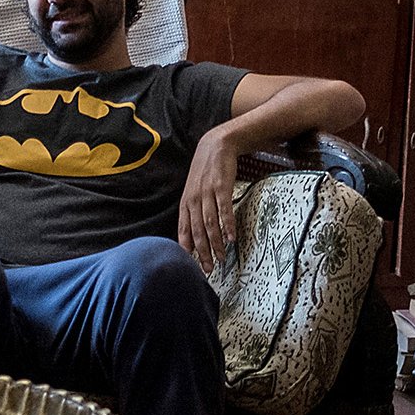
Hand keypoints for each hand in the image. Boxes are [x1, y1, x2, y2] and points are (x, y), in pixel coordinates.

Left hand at [177, 127, 239, 273]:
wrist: (216, 145)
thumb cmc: (205, 172)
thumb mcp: (194, 191)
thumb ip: (193, 212)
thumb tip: (194, 234)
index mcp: (186, 203)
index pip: (183, 231)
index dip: (187, 250)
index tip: (191, 266)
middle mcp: (194, 200)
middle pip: (197, 232)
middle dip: (202, 253)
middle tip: (209, 269)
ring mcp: (207, 193)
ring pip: (210, 224)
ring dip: (215, 244)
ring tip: (221, 258)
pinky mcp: (221, 187)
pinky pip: (224, 210)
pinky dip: (227, 226)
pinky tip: (231, 239)